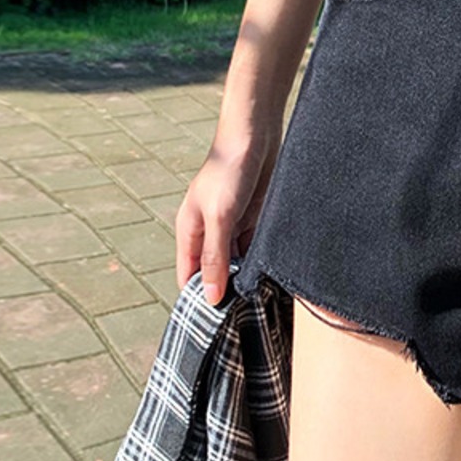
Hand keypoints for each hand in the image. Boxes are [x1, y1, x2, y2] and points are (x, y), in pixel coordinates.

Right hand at [175, 127, 280, 305]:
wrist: (256, 135)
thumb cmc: (230, 170)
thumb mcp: (220, 217)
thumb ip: (216, 256)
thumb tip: (210, 297)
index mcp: (190, 231)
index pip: (189, 276)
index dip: (200, 298)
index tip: (216, 325)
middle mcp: (209, 232)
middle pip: (214, 272)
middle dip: (226, 291)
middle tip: (244, 319)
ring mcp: (232, 226)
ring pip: (237, 262)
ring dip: (245, 277)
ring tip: (260, 303)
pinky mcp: (254, 219)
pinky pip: (254, 248)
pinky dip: (259, 261)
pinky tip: (271, 276)